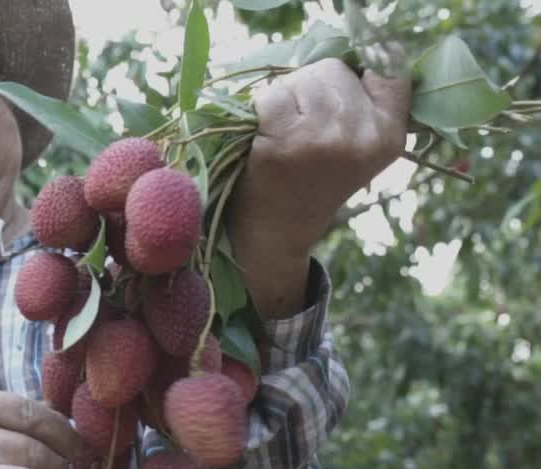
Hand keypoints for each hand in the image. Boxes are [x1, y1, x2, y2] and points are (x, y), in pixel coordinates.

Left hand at [227, 57, 411, 318]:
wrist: (276, 233)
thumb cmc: (313, 184)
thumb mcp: (360, 150)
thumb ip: (370, 107)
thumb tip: (365, 51)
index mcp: (389, 137)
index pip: (391, 70)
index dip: (361, 71)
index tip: (341, 91)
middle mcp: (361, 136)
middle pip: (334, 69)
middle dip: (312, 87)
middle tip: (301, 126)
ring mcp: (322, 139)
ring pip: (302, 78)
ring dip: (285, 96)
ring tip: (283, 132)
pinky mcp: (283, 142)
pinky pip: (271, 96)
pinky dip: (261, 109)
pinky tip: (264, 136)